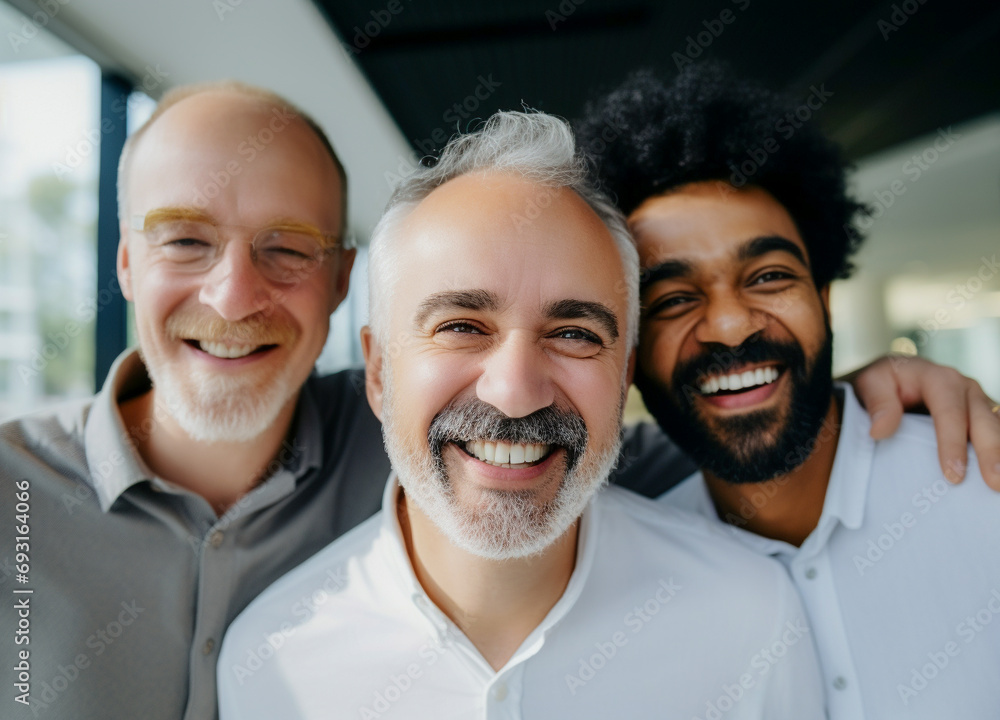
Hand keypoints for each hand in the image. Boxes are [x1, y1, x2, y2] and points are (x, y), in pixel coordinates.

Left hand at [844, 354, 999, 489]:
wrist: (895, 376)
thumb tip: (880, 430)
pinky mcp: (984, 417)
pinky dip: (999, 452)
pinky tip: (998, 471)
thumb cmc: (884, 381)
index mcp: (939, 378)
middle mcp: (966, 389)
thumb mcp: (872, 383)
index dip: (952, 443)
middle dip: (991, 452)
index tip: (953, 474)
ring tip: (999, 484)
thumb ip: (878, 403)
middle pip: (983, 421)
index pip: (950, 412)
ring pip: (997, 428)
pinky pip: (997, 434)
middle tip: (994, 483)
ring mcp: (979, 403)